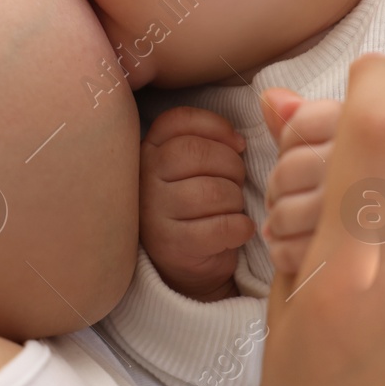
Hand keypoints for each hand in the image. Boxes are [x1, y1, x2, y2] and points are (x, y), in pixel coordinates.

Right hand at [139, 106, 254, 301]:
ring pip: (212, 191)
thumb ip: (208, 141)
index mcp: (148, 150)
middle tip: (236, 182)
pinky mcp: (172, 246)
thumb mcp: (192, 167)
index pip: (178, 120)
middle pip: (197, 153)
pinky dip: (240, 228)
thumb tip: (239, 139)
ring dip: (236, 200)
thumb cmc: (196, 205)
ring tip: (232, 208)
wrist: (183, 265)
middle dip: (231, 166)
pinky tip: (236, 231)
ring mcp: (154, 213)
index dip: (216, 127)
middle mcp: (144, 178)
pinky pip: (222, 226)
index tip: (237, 144)